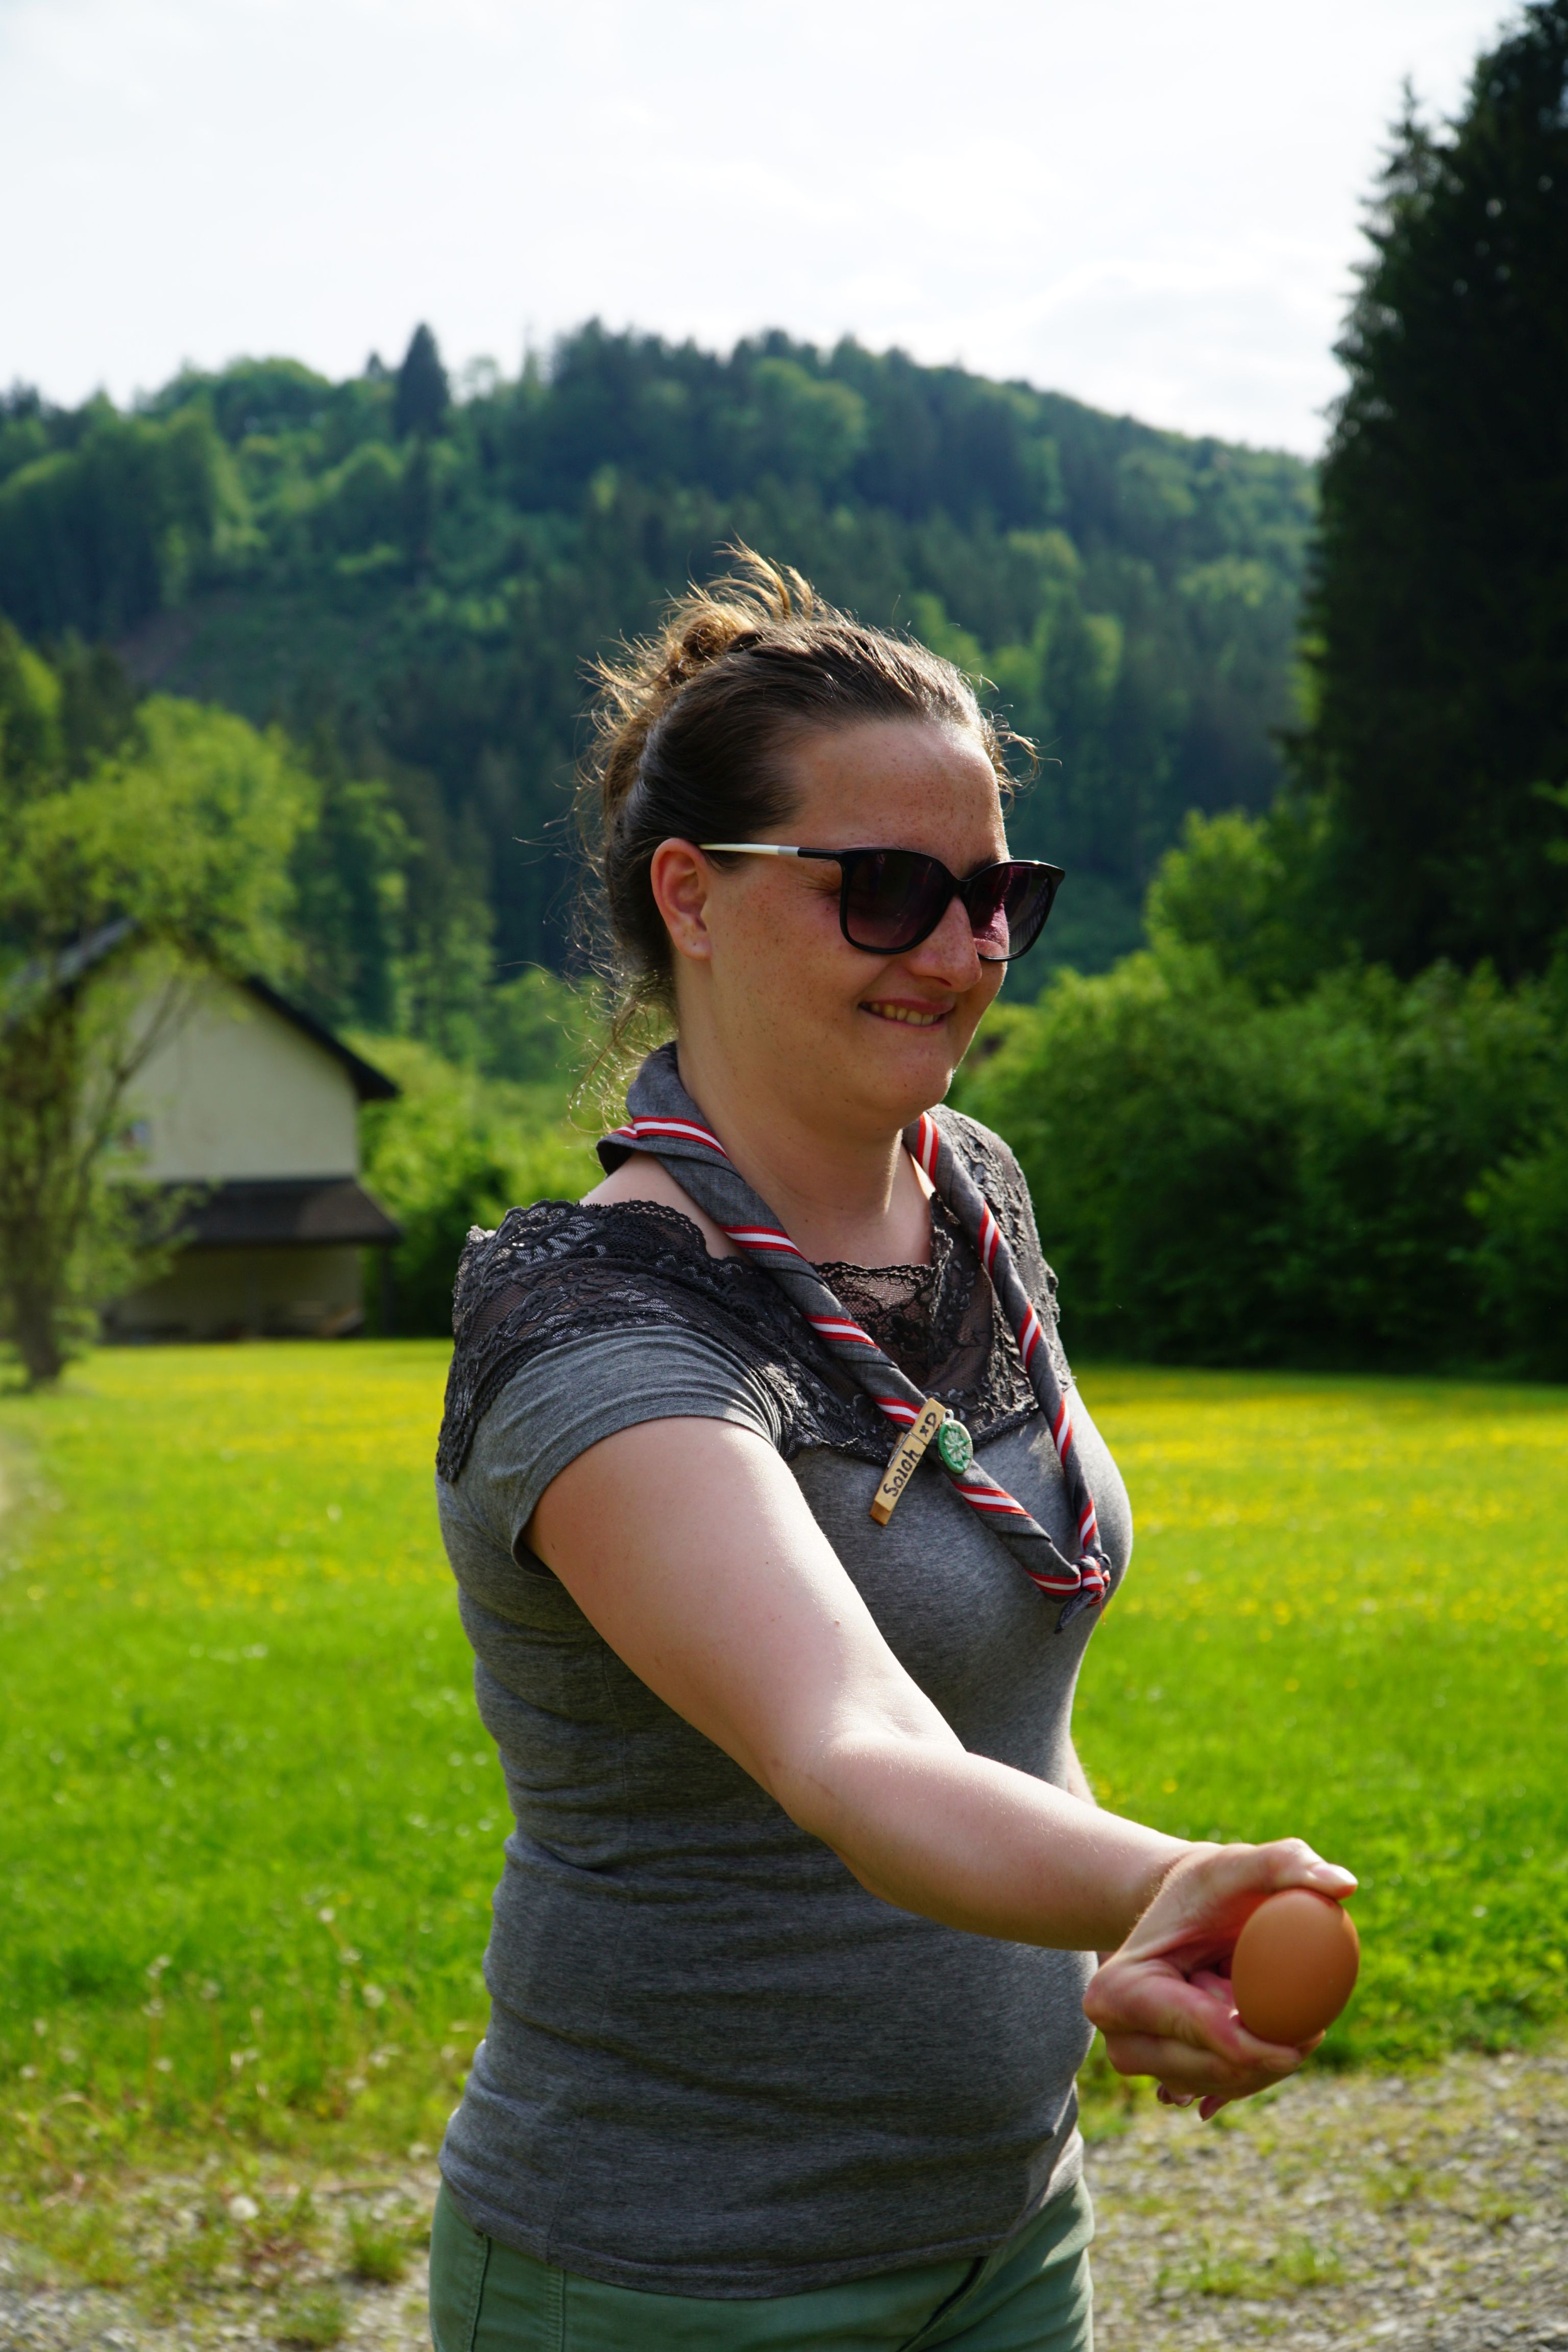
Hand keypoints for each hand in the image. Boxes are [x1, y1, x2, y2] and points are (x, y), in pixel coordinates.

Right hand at [1083, 1839, 1356, 2121]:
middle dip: (1270, 2051)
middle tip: (1305, 2015)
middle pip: (1215, 2069)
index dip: (1256, 2045)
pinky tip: (1272, 2033)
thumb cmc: (1210, 1887)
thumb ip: (1286, 1862)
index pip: (1196, 2030)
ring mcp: (1140, 2063)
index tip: (1313, 2035)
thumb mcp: (1241, 1864)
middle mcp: (1119, 2037)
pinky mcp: (1169, 2078)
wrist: (1186, 1915)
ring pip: (1227, 2085)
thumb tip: (1343, 1884)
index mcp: (1118, 1989)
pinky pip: (1231, 2090)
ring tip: (1271, 2002)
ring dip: (1269, 2056)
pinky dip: (1263, 2067)